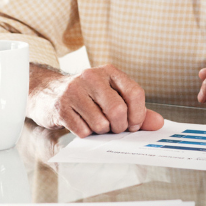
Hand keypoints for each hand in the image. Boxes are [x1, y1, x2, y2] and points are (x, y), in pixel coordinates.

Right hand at [32, 65, 164, 136]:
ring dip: (101, 132)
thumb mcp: (111, 97)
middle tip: (114, 128)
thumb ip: (136, 110)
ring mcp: (74, 91)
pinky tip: (81, 124)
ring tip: (94, 124)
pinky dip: (86, 134)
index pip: (135, 92)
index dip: (139, 114)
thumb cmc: (85, 96)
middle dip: (119, 127)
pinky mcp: (61, 107)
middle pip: (118, 110)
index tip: (134, 124)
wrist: (47, 93)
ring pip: (101, 124)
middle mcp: (91, 77)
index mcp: (109, 72)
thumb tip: (158, 123)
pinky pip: (83, 131)